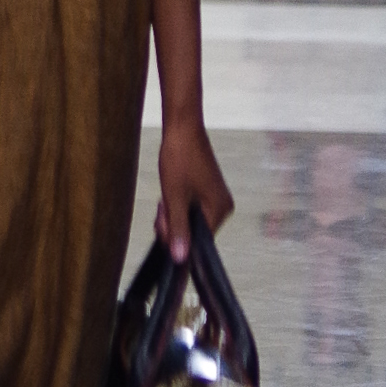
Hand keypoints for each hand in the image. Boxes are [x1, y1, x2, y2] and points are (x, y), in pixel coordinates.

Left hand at [155, 114, 234, 260]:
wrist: (182, 128)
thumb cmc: (179, 159)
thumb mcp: (174, 198)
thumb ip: (178, 229)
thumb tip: (181, 258)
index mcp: (219, 210)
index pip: (198, 241)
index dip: (177, 238)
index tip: (162, 226)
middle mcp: (222, 207)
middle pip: (194, 232)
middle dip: (173, 224)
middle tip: (162, 206)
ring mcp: (216, 198)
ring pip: (189, 220)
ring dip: (173, 214)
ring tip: (164, 198)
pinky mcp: (208, 191)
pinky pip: (191, 209)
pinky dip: (177, 205)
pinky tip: (169, 194)